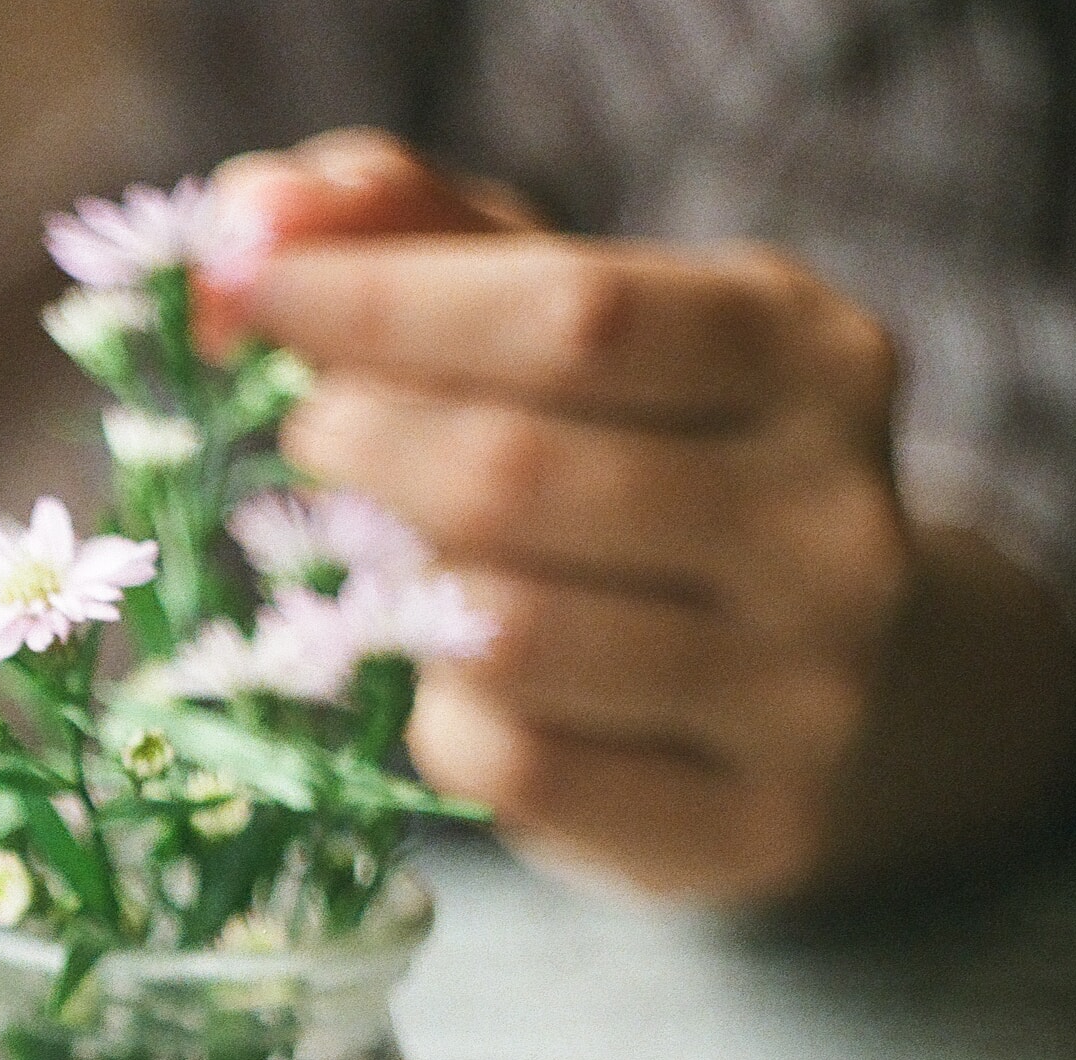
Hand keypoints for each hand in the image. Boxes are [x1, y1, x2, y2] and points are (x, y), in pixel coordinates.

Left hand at [210, 131, 1075, 901]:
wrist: (829, 683)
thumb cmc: (646, 462)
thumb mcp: (565, 320)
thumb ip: (414, 236)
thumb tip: (255, 217)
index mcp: (803, 351)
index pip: (573, 312)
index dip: (380, 300)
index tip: (243, 290)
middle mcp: (832, 518)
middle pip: (519, 479)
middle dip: (362, 447)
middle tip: (301, 432)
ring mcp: (808, 688)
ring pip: (510, 640)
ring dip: (390, 596)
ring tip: (367, 557)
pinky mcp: (751, 827)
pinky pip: (521, 772)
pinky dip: (442, 722)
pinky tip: (445, 685)